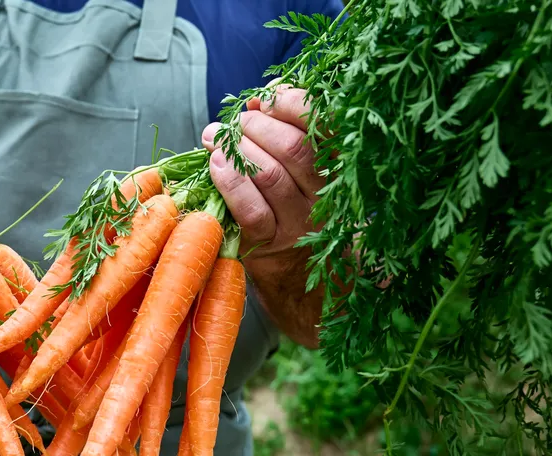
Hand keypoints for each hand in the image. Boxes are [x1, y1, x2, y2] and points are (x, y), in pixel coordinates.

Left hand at [202, 82, 323, 258]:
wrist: (292, 261)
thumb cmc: (286, 196)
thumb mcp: (292, 158)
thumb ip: (281, 123)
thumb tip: (260, 97)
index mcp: (336, 163)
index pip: (326, 125)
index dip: (293, 104)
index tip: (267, 99)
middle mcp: (324, 193)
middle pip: (294, 148)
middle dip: (257, 126)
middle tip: (238, 123)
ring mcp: (299, 221)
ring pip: (271, 175)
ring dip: (238, 150)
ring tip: (219, 141)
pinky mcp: (270, 241)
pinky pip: (251, 209)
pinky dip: (229, 182)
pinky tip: (215, 165)